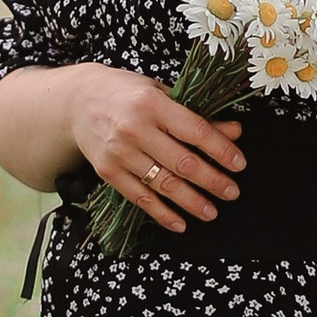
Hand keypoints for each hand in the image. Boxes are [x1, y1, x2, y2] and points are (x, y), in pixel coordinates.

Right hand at [67, 64, 242, 234]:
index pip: (195, 131)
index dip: (221, 150)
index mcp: (152, 104)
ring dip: (191, 202)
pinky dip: (162, 214)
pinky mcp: (108, 171)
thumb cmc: (126, 93)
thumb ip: (197, 115)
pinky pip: (140, 198)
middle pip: (182, 163)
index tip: (238, 164)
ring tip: (211, 212)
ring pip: (163, 184)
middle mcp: (135, 129)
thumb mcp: (162, 93)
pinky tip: (180, 223)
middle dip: (212, 181)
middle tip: (231, 192)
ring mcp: (120, 152)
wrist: (77, 101)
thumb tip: (234, 132)